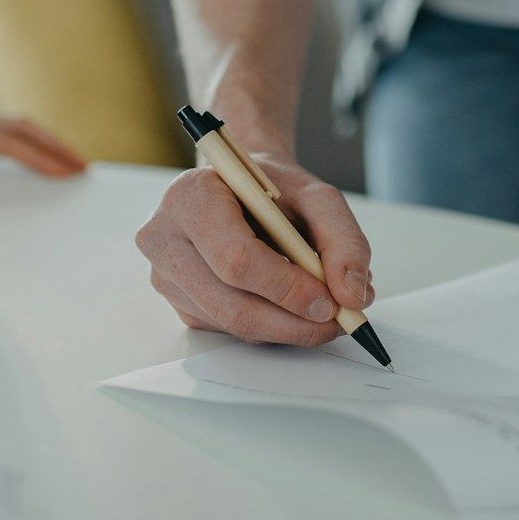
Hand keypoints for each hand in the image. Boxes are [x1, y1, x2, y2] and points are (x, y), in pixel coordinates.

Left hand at [0, 65, 86, 188]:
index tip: (63, 172)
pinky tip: (23, 157)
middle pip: (22, 130)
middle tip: (83, 169)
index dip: (36, 158)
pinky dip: (20, 143)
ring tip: (67, 162)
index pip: (2, 142)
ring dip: (43, 143)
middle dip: (55, 149)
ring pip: (15, 128)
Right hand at [135, 146, 373, 345]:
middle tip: (337, 321)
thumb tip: (353, 294)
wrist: (240, 190)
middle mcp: (165, 236)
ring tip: (321, 310)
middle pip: (232, 304)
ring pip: (233, 324)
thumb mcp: (316, 197)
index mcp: (191, 196)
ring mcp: (166, 275)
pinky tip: (288, 307)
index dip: (287, 288)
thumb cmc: (271, 190)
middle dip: (293, 321)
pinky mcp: (178, 303)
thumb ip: (344, 240)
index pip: (236, 258)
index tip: (329, 301)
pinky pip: (228, 329)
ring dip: (286, 328)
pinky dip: (269, 326)